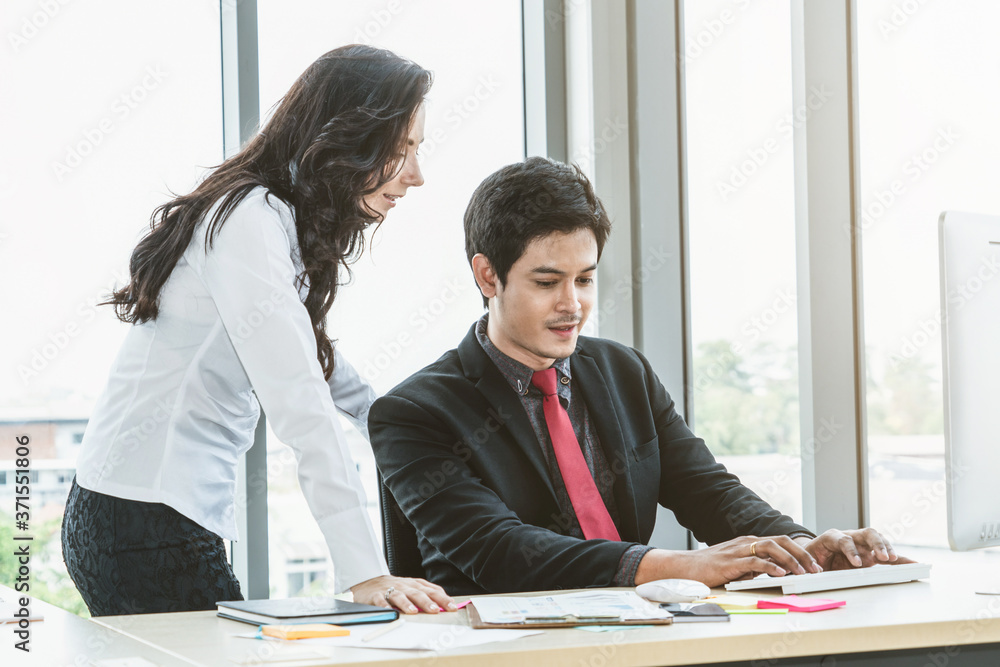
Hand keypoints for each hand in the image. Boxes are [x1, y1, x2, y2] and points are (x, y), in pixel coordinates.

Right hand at [350, 575, 455, 614]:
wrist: (367, 586)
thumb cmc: (392, 589)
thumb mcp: (410, 588)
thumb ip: (426, 594)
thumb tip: (445, 602)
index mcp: (413, 584)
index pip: (431, 590)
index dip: (442, 598)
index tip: (452, 607)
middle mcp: (403, 586)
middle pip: (417, 592)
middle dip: (428, 601)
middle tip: (436, 610)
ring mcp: (389, 589)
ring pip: (400, 595)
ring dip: (407, 603)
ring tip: (414, 612)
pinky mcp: (375, 595)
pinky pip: (380, 601)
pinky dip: (384, 606)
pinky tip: (390, 612)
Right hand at [636, 535, 821, 587]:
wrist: (684, 567)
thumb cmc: (709, 568)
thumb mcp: (737, 565)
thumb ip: (754, 566)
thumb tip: (774, 573)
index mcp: (749, 542)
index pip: (780, 542)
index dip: (799, 552)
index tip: (813, 565)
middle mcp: (746, 542)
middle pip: (781, 541)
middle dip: (801, 554)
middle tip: (815, 568)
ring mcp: (738, 550)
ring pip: (771, 548)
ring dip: (791, 560)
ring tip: (803, 572)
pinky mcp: (731, 562)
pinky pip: (754, 561)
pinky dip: (770, 566)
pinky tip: (780, 574)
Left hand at [797, 528, 911, 570]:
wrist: (814, 554)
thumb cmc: (812, 557)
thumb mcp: (807, 560)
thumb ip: (811, 565)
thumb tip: (815, 572)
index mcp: (831, 537)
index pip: (844, 540)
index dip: (851, 550)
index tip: (857, 563)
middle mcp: (849, 536)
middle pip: (866, 533)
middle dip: (875, 544)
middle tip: (883, 557)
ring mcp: (861, 543)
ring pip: (877, 539)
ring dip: (887, 548)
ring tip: (894, 559)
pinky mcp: (870, 553)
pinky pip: (886, 553)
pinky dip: (899, 558)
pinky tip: (912, 563)